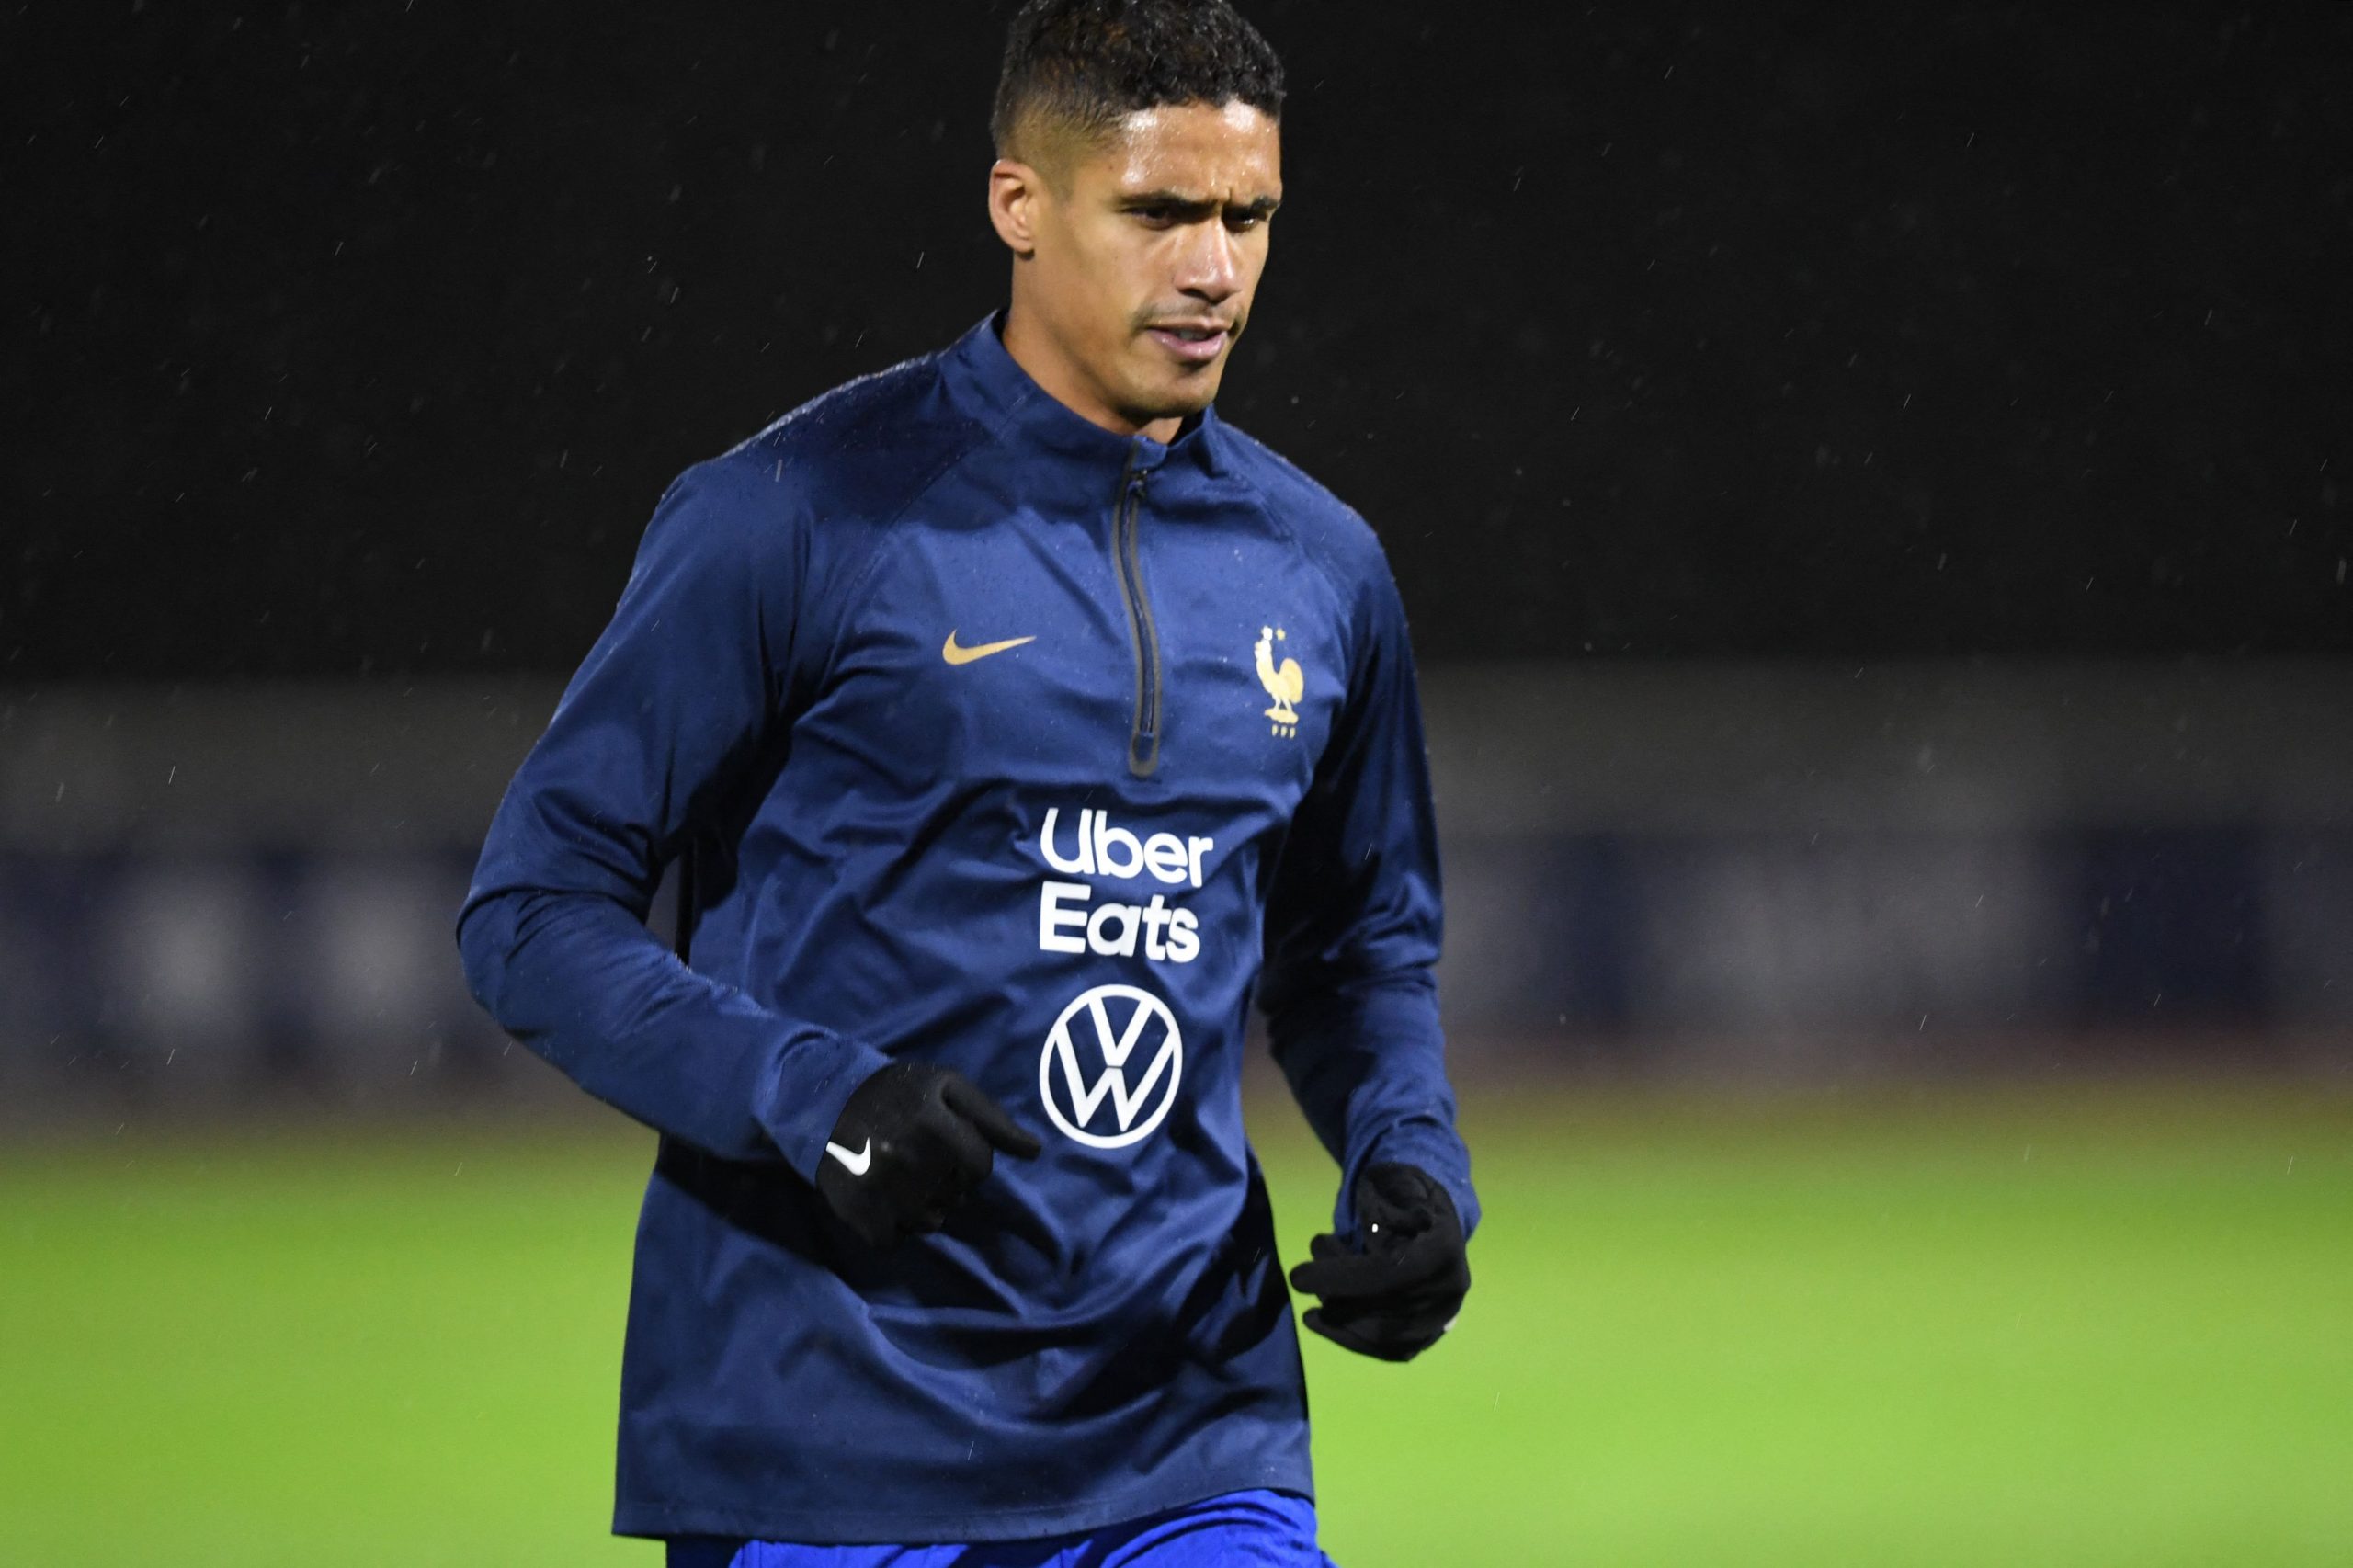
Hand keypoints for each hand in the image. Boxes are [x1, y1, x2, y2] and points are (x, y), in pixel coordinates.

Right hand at [814, 1062, 1040, 1246]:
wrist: (825, 1100)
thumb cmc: (898, 1093)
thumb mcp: (949, 1087)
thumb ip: (994, 1119)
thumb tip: (1036, 1151)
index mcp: (933, 1123)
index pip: (980, 1167)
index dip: (971, 1159)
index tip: (948, 1145)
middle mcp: (906, 1157)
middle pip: (956, 1197)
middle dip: (948, 1182)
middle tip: (921, 1159)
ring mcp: (878, 1187)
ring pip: (929, 1222)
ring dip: (924, 1207)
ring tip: (904, 1179)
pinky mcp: (854, 1209)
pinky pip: (891, 1240)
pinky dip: (893, 1227)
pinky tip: (884, 1199)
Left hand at [1288, 1163, 1469, 1361]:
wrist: (1432, 1223)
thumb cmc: (1404, 1196)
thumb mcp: (1395, 1181)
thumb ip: (1383, 1199)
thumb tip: (1371, 1227)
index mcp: (1444, 1250)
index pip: (1388, 1275)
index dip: (1339, 1278)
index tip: (1296, 1276)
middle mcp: (1449, 1292)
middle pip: (1381, 1310)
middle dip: (1332, 1293)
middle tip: (1304, 1271)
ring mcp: (1441, 1319)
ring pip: (1379, 1336)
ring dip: (1335, 1315)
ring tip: (1311, 1285)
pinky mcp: (1426, 1338)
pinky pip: (1384, 1350)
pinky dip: (1347, 1338)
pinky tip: (1317, 1320)